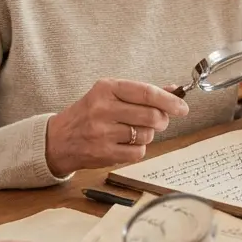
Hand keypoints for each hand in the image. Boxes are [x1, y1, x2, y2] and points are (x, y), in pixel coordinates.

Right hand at [45, 78, 187, 176]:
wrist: (58, 139)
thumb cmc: (89, 113)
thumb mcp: (109, 95)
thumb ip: (141, 93)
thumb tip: (175, 91)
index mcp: (106, 88)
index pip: (147, 93)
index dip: (170, 101)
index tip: (183, 107)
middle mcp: (103, 109)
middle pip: (152, 116)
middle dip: (162, 120)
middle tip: (159, 121)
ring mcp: (102, 132)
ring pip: (147, 135)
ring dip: (148, 134)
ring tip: (134, 131)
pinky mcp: (104, 153)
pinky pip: (138, 152)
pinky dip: (138, 149)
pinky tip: (125, 143)